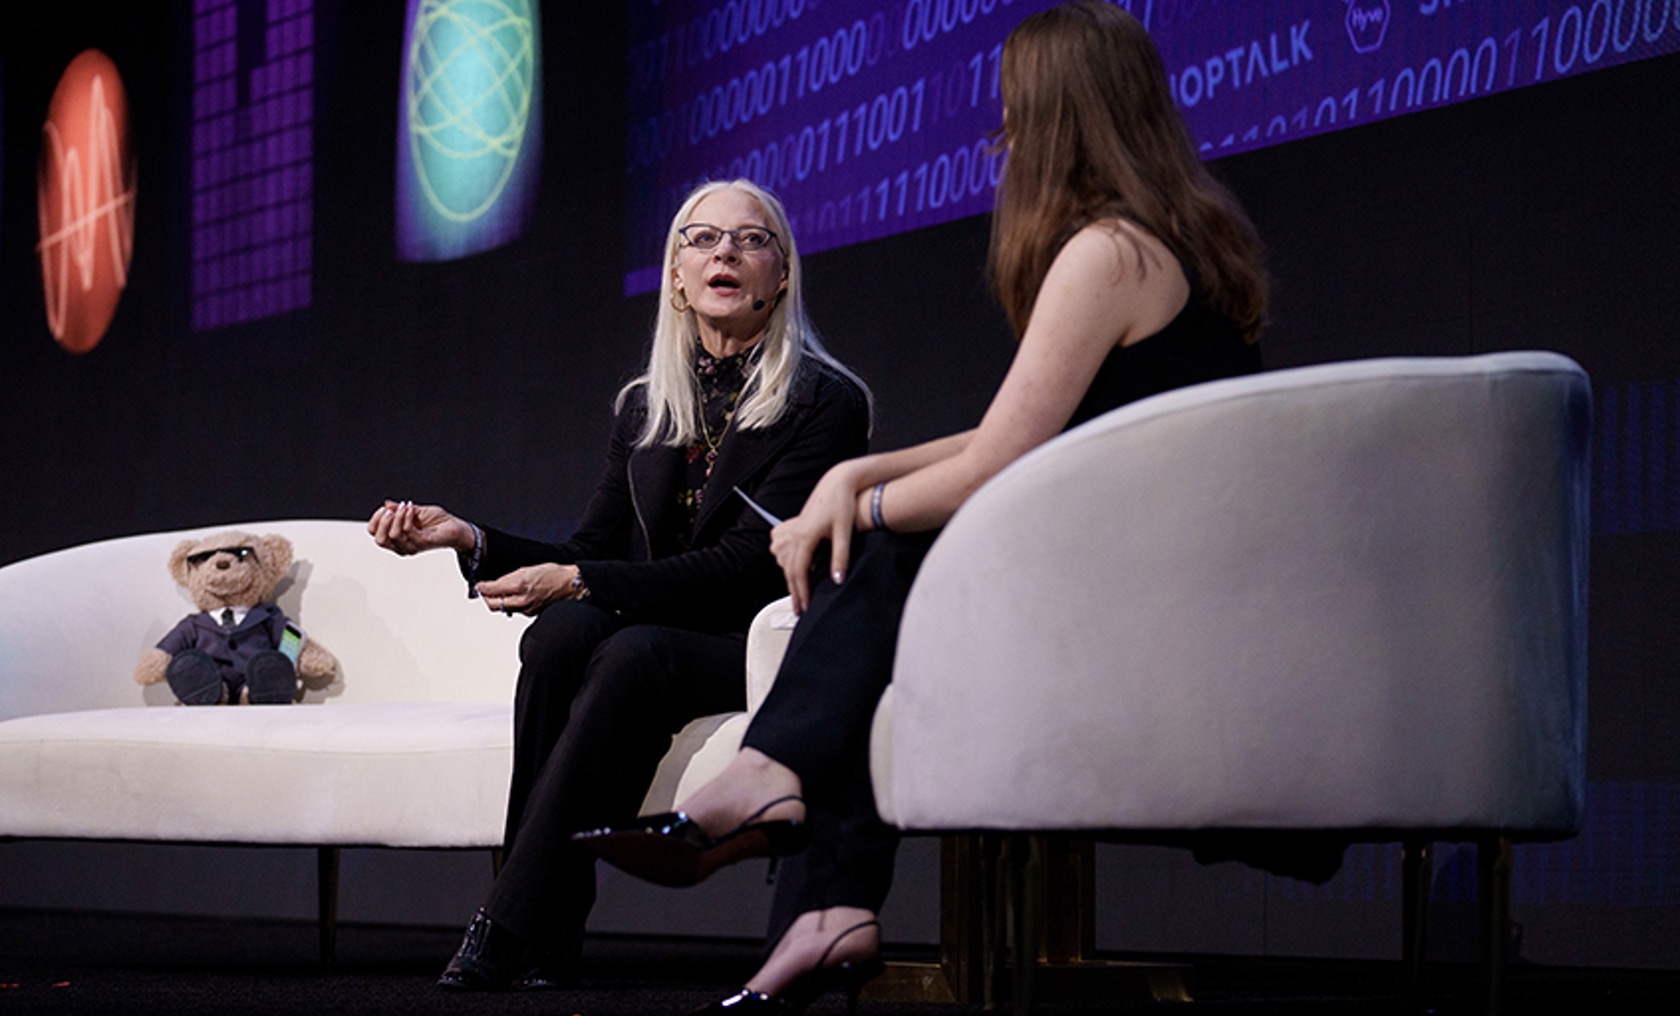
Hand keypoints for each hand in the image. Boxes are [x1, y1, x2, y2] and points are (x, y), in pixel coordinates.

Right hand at [368, 501, 473, 556]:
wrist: (457, 527)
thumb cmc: (439, 521)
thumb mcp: (416, 512)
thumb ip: (400, 510)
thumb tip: (386, 504)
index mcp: (397, 539)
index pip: (375, 534)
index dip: (375, 520)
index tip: (385, 508)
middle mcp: (402, 546)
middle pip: (379, 539)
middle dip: (382, 521)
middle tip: (392, 509)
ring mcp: (412, 546)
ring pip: (393, 534)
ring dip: (398, 515)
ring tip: (407, 505)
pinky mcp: (421, 543)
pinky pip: (407, 531)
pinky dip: (407, 516)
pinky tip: (412, 508)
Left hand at [474, 563, 579, 615]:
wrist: (570, 585)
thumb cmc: (553, 574)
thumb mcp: (528, 569)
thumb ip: (509, 578)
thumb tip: (495, 583)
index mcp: (519, 585)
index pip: (492, 590)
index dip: (482, 587)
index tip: (479, 585)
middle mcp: (521, 600)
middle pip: (493, 605)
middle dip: (486, 598)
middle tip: (484, 592)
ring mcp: (526, 609)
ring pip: (503, 609)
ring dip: (498, 602)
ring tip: (499, 593)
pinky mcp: (531, 614)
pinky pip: (515, 610)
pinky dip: (511, 604)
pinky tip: (515, 597)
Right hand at [770, 464, 861, 613]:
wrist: (838, 483)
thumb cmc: (842, 503)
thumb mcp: (845, 532)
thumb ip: (840, 558)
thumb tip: (837, 580)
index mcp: (805, 536)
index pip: (799, 572)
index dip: (802, 592)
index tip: (805, 606)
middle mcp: (795, 533)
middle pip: (790, 570)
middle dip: (795, 591)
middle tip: (800, 608)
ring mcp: (792, 529)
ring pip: (784, 561)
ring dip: (790, 578)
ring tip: (798, 593)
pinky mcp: (794, 526)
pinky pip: (783, 549)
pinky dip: (786, 562)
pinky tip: (792, 568)